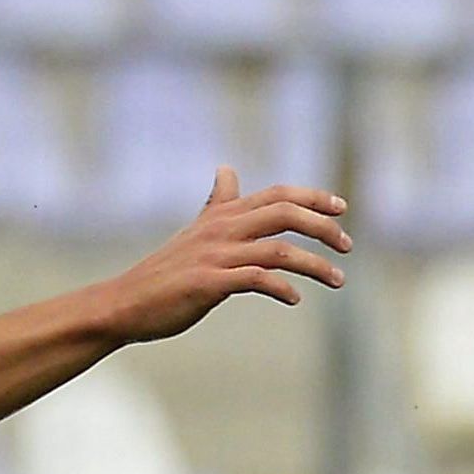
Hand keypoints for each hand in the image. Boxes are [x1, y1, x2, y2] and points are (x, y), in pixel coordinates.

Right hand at [108, 168, 350, 342]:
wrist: (126, 303)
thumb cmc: (166, 271)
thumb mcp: (196, 231)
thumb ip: (217, 203)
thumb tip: (226, 170)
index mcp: (222, 215)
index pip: (276, 194)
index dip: (311, 196)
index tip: (341, 207)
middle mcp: (222, 229)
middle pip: (284, 213)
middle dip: (323, 226)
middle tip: (348, 245)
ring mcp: (215, 255)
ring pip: (279, 249)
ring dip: (315, 264)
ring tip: (338, 279)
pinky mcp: (208, 283)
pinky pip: (256, 279)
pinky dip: (282, 288)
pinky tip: (294, 299)